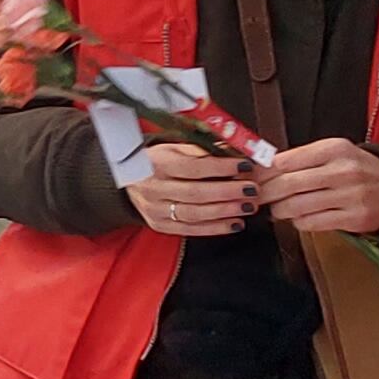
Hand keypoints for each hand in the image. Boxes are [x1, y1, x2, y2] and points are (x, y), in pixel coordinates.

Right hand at [123, 140, 257, 236]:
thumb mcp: (174, 148)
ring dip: (225, 211)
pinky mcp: (160, 225)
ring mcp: (155, 209)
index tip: (245, 165)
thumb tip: (237, 151)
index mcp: (158, 163)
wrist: (126, 181)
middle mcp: (154, 188)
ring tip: (248, 206)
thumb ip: (203, 151)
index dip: (222, 167)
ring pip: (194, 213)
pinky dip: (215, 228)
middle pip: (196, 193)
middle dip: (228, 192)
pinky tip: (234, 223)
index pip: (194, 167)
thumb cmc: (157, 161)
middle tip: (252, 190)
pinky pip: (191, 229)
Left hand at [262, 136, 378, 234]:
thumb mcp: (331, 152)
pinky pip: (313, 223)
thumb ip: (300, 158)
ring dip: (280, 209)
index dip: (263, 173)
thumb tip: (261, 169)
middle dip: (266, 193)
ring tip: (278, 208)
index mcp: (334, 149)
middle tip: (256, 197)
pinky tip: (299, 217)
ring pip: (298, 206)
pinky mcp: (355, 218)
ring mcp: (350, 196)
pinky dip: (299, 221)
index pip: (286, 161)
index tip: (251, 178)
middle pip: (289, 185)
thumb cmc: (354, 168)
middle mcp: (343, 171)